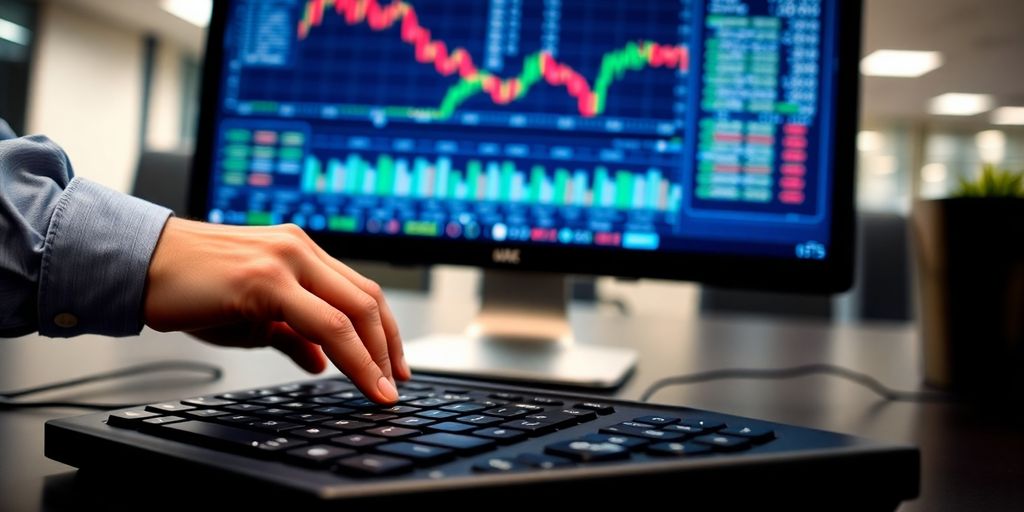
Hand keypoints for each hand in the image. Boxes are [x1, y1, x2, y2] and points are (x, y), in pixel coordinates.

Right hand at [143, 218, 409, 402]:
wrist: (138, 267)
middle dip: (389, 346)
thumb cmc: (191, 288)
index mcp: (301, 251)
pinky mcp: (266, 279)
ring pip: (352, 310)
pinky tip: (352, 377)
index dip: (385, 331)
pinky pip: (322, 322)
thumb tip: (322, 362)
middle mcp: (300, 248)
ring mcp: (285, 259)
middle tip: (396, 382)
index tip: (394, 365)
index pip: (360, 290)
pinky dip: (347, 354)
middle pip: (367, 299)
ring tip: (381, 389)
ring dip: (374, 355)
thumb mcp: (252, 316)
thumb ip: (291, 334)